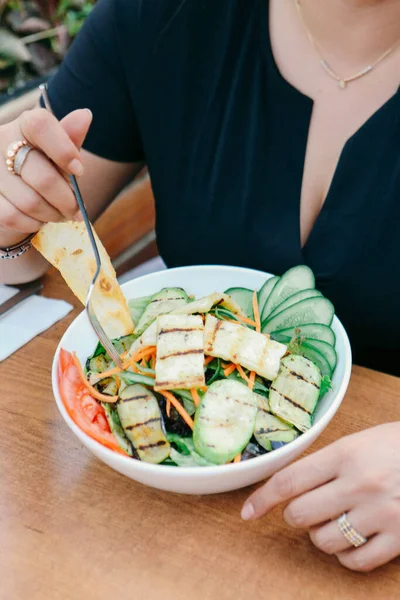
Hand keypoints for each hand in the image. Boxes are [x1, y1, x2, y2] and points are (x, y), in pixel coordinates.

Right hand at [0, 106, 91, 242]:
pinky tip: (38, 219)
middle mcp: (1, 142)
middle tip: (75, 209)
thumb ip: (70, 140)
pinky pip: (13, 216)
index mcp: (24, 125)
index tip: (79, 170)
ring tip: (59, 214)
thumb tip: (85, 115)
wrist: (13, 195)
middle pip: (43, 177)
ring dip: (52, 215)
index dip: (64, 150)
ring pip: (30, 202)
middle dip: (67, 201)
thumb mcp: (59, 154)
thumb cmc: (43, 169)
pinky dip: (32, 223)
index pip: (40, 125)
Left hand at [241, 423, 399, 570]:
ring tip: (335, 521)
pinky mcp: (399, 538)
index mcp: (345, 454)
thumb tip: (289, 486)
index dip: (261, 499)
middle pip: (300, 515)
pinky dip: (347, 556)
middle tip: (308, 509)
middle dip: (296, 516)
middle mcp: (359, 484)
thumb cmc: (397, 445)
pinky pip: (355, 562)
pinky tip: (354, 540)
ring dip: (321, 536)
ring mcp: (380, 513)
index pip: (289, 480)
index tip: (248, 512)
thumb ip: (326, 462)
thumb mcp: (359, 441)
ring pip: (323, 541)